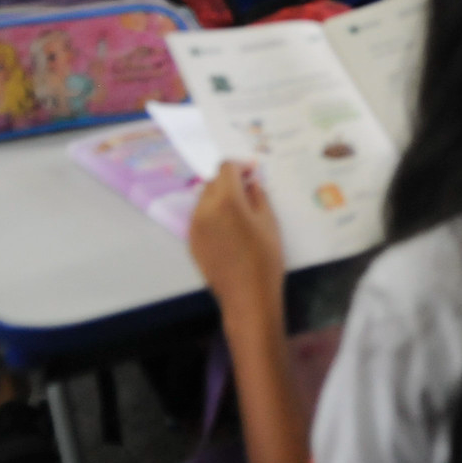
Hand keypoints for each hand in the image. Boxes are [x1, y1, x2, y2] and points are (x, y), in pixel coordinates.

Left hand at [188, 164, 284, 312]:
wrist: (247, 296)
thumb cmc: (265, 258)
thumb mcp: (269, 222)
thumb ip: (258, 196)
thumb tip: (250, 182)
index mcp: (226, 200)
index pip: (226, 168)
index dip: (241, 166)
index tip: (253, 172)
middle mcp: (204, 209)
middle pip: (213, 182)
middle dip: (230, 181)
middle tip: (249, 190)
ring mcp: (194, 227)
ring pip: (204, 199)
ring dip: (219, 197)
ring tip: (239, 211)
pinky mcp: (192, 242)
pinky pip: (200, 218)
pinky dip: (212, 214)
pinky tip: (229, 229)